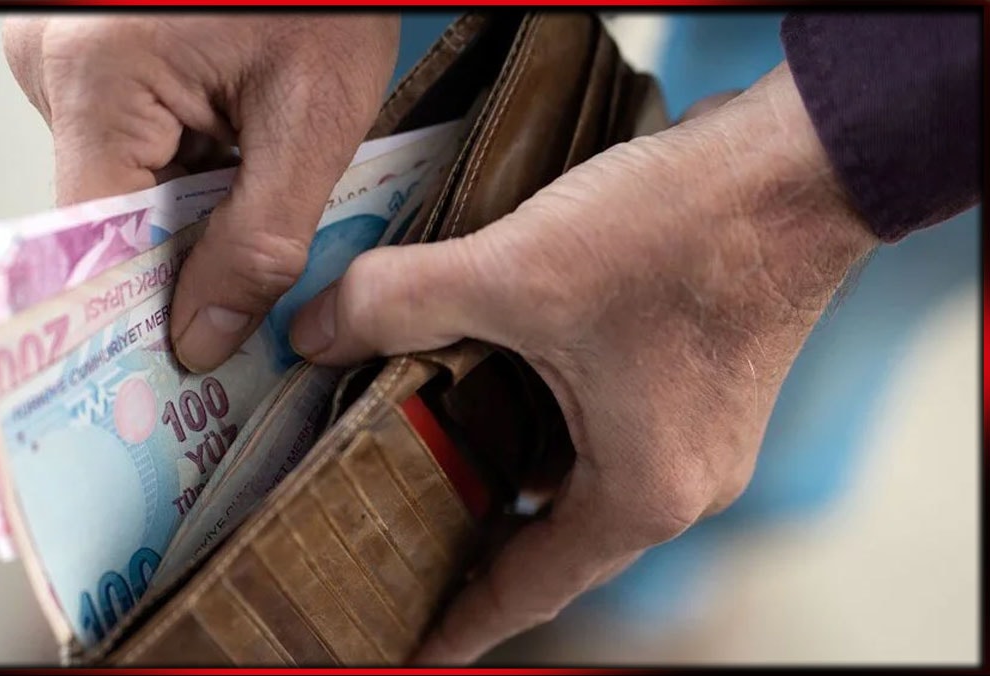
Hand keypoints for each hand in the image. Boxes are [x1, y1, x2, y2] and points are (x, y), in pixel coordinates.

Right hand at [3, 14, 399, 370]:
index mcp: (97, 75)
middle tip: (248, 280)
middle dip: (182, 253)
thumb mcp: (311, 118)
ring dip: (191, 205)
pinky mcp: (95, 54)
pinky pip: (129, 142)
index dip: (136, 310)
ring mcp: (69, 55)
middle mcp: (56, 63)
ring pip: (122, 183)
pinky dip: (185, 165)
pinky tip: (235, 150)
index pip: (90, 241)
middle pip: (107, 216)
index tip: (169, 368)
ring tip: (256, 180)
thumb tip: (202, 335)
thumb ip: (259, 242)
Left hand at [288, 62, 878, 662]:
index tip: (412, 649)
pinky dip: (540, 417)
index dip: (460, 621)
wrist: (799, 162)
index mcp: (639, 493)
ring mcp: (697, 434)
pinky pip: (600, 430)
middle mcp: (678, 481)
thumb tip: (317, 331)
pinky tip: (487, 376)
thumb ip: (400, 301)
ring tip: (419, 455)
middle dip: (470, 538)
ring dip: (504, 465)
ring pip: (573, 476)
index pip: (526, 588)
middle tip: (391, 539)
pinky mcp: (697, 383)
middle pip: (550, 538)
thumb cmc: (686, 232)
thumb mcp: (517, 268)